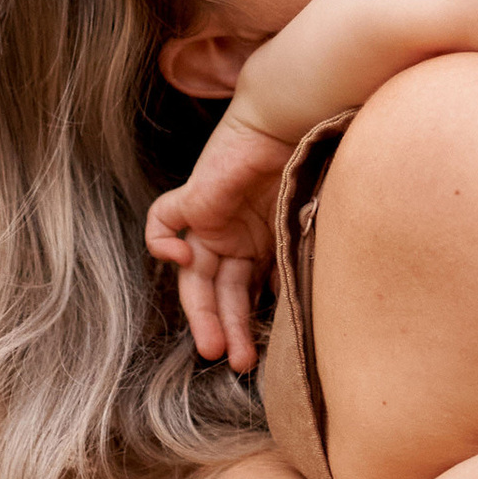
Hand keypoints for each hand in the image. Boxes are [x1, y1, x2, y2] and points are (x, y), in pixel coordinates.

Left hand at [146, 111, 297, 371]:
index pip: (246, 292)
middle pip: (221, 292)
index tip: (267, 352)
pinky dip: (163, 243)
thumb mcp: (312, 228)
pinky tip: (182, 258)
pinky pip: (163, 223)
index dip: (250, 322)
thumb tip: (310, 310)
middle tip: (239, 362)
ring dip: (203, 312)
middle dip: (229, 329)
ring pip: (195, 275)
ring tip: (216, 348)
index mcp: (261, 244)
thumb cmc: (314, 164)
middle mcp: (234, 237)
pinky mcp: (194, 197)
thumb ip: (302, 263)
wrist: (296, 117)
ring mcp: (211, 220)